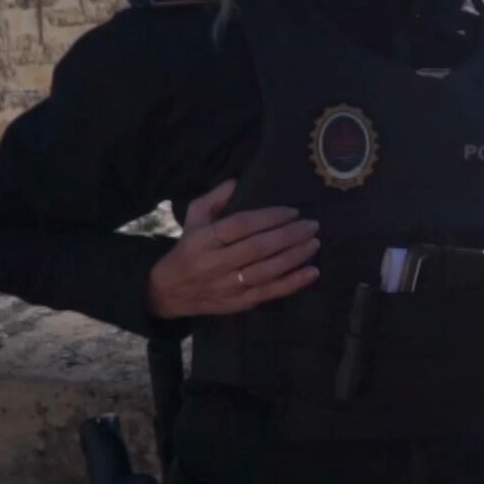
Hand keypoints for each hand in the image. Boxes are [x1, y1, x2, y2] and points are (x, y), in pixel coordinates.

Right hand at [147, 179, 320, 317]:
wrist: (169, 292)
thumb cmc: (189, 248)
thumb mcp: (193, 219)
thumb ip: (214, 199)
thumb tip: (236, 181)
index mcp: (203, 240)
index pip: (241, 226)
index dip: (269, 217)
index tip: (293, 211)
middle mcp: (215, 263)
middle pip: (258, 248)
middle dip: (289, 235)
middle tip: (312, 225)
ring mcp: (228, 285)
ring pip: (266, 271)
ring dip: (294, 257)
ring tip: (314, 243)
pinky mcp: (238, 303)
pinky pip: (269, 292)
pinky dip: (293, 283)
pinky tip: (312, 272)